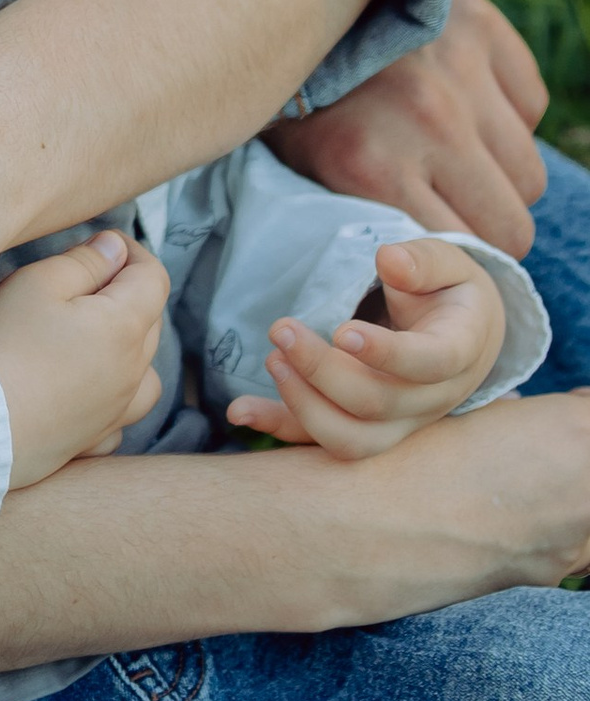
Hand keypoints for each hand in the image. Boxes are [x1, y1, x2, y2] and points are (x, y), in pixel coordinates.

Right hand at [0, 230, 168, 486]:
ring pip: (144, 371)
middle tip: (82, 280)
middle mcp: (132, 372)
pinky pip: (120, 414)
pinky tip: (85, 389)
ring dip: (129, 347)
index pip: (153, 277)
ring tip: (93, 337)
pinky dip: (113, 397)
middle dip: (126, 293)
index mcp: (125, 326)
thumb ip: (84, 262)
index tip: (104, 244)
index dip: (132, 252)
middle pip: (150, 320)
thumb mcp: (36, 284)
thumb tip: (115, 249)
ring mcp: (116, 411)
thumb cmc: (3, 347)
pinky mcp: (93, 441)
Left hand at [228, 237, 506, 454]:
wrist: (461, 337)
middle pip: (377, 402)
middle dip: (323, 370)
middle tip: (281, 329)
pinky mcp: (367, 430)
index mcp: (457, 352)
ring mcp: (400, 423)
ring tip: (273, 360)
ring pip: (352, 438)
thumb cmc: (448, 293)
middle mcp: (432, 398)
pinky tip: (240, 411)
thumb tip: (388, 259)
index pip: (429, 363)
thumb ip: (423, 261)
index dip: (386, 354)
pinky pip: (322, 442)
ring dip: (303, 405)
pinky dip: (280, 428)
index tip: (341, 331)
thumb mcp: (448, 265)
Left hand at [272, 0, 548, 252]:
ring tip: (458, 162)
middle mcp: (428, 120)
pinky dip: (507, 116)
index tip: (443, 255)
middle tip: (457, 215)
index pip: (466, 253)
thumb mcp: (305, 176)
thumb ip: (365, 225)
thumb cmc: (292, 105)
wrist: (276, 1)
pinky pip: (530, 105)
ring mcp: (460, 71)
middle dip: (489, 230)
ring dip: (500, 177)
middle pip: (513, 223)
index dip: (459, 262)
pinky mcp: (482, 29)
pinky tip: (466, 108)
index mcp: (371, 166)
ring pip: (529, 172)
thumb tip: (414, 276)